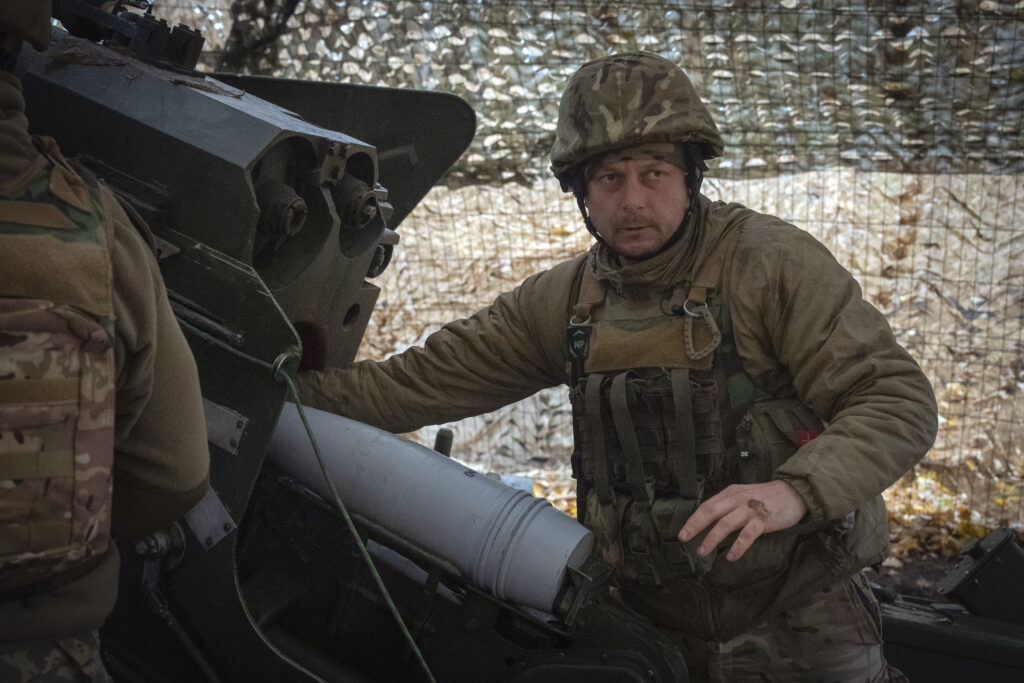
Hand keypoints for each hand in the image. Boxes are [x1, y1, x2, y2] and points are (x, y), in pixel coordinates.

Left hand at [677, 480, 807, 561]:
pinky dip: (738, 546)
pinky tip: (730, 557)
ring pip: (726, 523)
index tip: (681, 533)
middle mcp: (737, 499)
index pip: (706, 506)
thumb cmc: (765, 498)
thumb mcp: (742, 498)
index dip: (693, 520)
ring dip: (712, 538)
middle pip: (711, 511)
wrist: (793, 493)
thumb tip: (708, 525)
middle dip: (695, 526)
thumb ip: (727, 508)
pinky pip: (747, 535)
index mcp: (730, 493)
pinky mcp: (763, 520)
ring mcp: (750, 509)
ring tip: (702, 551)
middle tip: (684, 539)